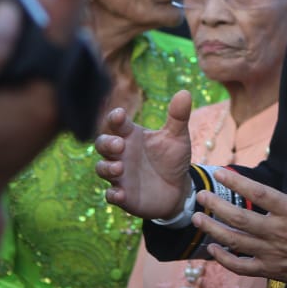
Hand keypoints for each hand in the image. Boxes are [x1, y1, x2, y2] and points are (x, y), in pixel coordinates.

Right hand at [95, 89, 193, 219]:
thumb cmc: (172, 159)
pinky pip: (111, 195)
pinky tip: (120, 194)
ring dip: (107, 168)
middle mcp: (122, 154)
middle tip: (119, 144)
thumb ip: (178, 116)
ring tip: (120, 167)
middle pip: (102, 144)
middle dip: (106, 143)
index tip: (120, 115)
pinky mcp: (123, 195)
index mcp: (132, 136)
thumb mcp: (177, 137)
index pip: (116, 123)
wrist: (178, 189)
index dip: (115, 118)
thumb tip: (185, 92)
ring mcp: (120, 175)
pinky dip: (113, 194)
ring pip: (102, 168)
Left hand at [192, 136, 286, 287]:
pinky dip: (225, 260)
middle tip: (200, 196)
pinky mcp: (272, 270)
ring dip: (213, 230)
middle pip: (240, 219)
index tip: (220, 172)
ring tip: (197, 219)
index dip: (237, 182)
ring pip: (236, 243)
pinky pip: (242, 267)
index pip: (258, 193)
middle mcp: (280, 232)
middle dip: (216, 207)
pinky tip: (213, 250)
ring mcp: (274, 254)